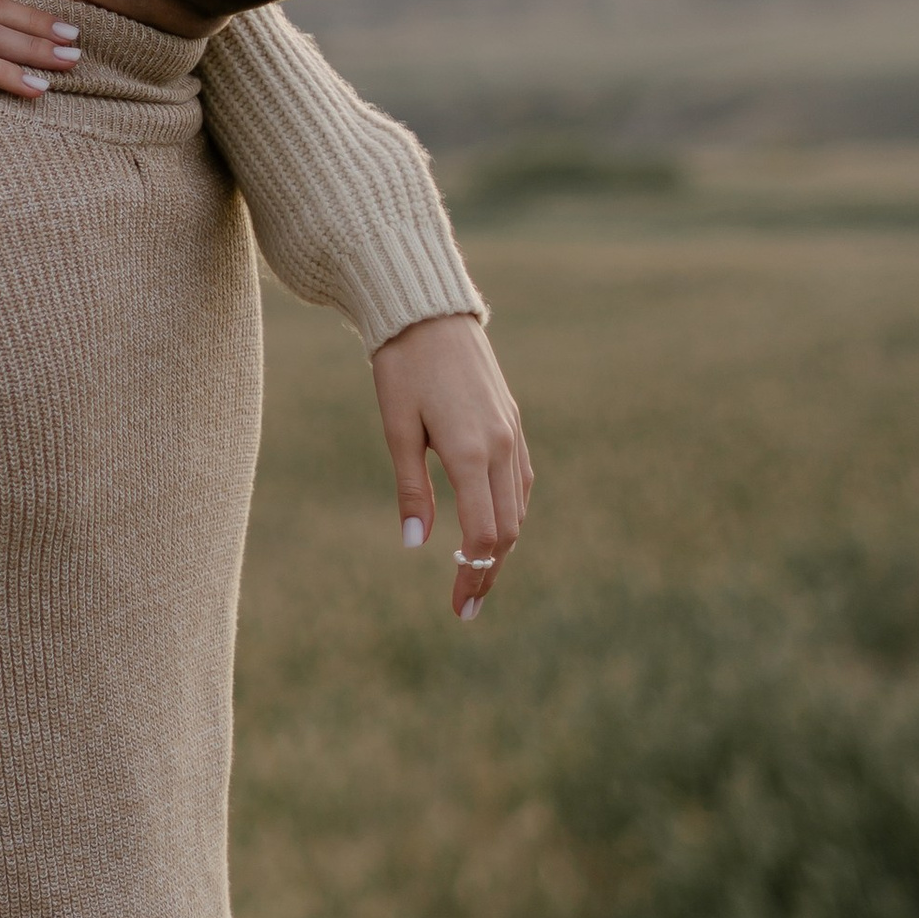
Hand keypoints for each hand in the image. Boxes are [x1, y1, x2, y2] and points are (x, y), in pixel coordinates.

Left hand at [370, 313, 532, 622]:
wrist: (429, 310)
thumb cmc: (402, 366)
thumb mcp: (396, 427)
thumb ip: (411, 488)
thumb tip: (416, 544)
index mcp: (471, 451)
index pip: (483, 534)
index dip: (472, 575)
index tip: (457, 607)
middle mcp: (501, 445)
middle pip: (506, 529)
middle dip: (488, 572)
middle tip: (467, 606)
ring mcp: (513, 433)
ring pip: (518, 507)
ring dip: (501, 546)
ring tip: (477, 576)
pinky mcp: (513, 421)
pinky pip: (521, 480)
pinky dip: (510, 513)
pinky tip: (494, 527)